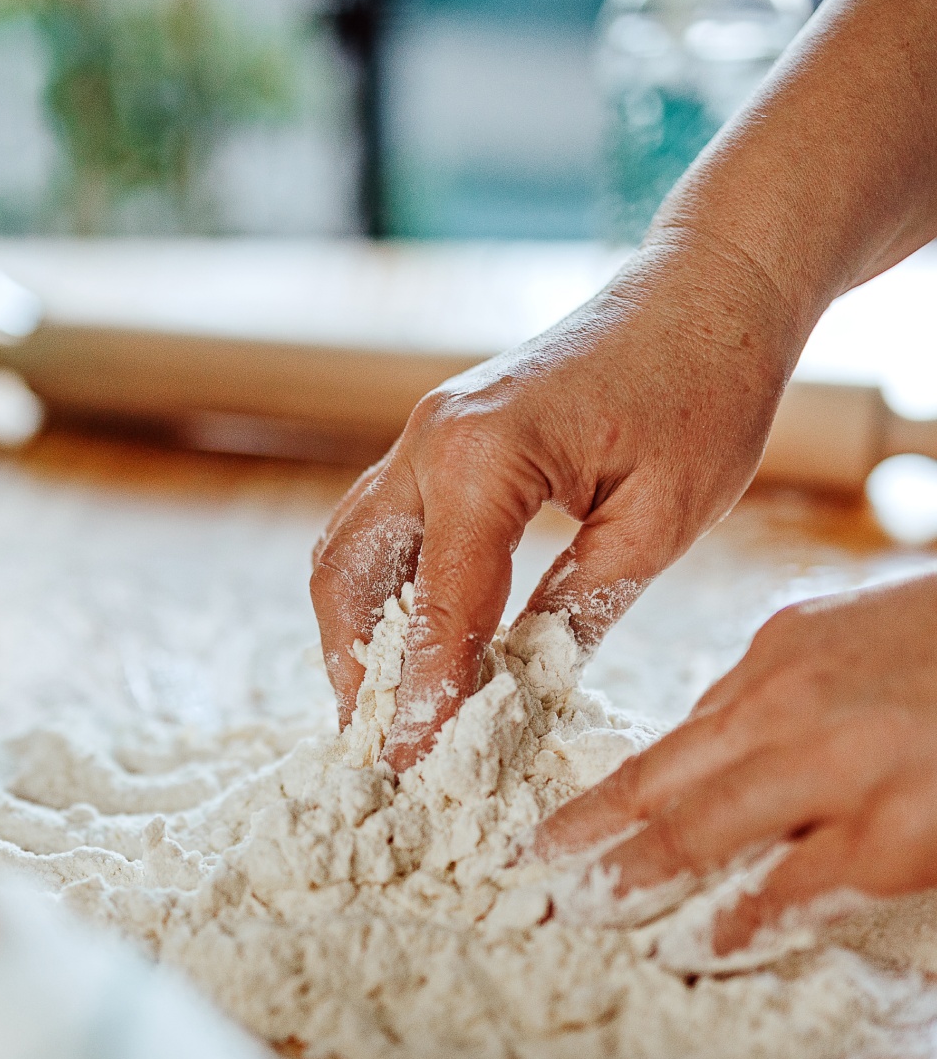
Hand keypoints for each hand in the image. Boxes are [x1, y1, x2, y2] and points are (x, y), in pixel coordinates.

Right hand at [311, 239, 797, 771]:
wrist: (710, 291)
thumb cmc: (705, 394)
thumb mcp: (658, 523)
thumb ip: (578, 611)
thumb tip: (520, 692)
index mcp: (482, 458)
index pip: (440, 606)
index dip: (427, 696)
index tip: (416, 767)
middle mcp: (430, 439)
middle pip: (349, 572)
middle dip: (356, 666)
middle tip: (378, 742)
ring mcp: (427, 432)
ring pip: (350, 547)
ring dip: (356, 628)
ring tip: (383, 704)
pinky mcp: (443, 437)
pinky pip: (384, 524)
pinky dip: (384, 588)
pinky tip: (412, 637)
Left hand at [536, 575, 936, 954]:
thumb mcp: (863, 638)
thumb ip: (793, 689)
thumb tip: (731, 739)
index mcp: (782, 654)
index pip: (679, 736)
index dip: (610, 793)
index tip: (559, 828)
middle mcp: (790, 704)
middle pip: (659, 782)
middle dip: (583, 835)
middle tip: (525, 874)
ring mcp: (836, 765)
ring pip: (699, 833)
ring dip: (630, 881)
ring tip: (576, 914)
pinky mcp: (894, 829)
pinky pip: (789, 889)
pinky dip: (733, 925)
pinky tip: (690, 949)